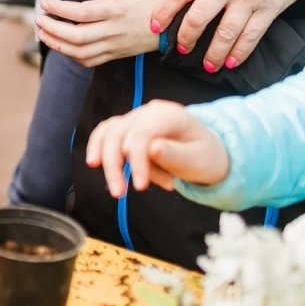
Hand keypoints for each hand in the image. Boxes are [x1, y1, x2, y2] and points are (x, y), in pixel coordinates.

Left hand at [35, 0, 162, 65]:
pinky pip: (90, 61)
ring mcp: (114, 46)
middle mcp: (113, 31)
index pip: (82, 13)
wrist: (174, 27)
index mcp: (117, 10)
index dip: (60, 9)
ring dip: (57, 45)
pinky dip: (72, 56)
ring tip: (42, 33)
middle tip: (38, 20)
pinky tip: (62, 46)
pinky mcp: (115, 54)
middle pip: (77, 37)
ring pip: (80, 53)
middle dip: (53, 30)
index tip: (45, 2)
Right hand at [85, 99, 230, 196]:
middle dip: (115, 164)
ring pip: (109, 133)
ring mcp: (137, 118)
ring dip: (106, 160)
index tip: (139, 187)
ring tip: (115, 187)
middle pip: (119, 132)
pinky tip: (96, 162)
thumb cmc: (205, 157)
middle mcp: (149, 112)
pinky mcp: (128, 128)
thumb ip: (176, 155)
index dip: (137, 160)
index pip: (143, 133)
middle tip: (119, 193)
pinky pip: (106, 133)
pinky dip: (99, 148)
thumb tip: (152, 148)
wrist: (208, 153)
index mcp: (169, 115)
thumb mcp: (199, 160)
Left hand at [149, 0, 304, 71]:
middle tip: (181, 49)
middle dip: (186, 38)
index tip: (155, 25)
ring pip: (224, 33)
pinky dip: (240, 51)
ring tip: (208, 65)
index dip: (164, 12)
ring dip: (214, 53)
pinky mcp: (270, 8)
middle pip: (197, 18)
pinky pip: (251, 35)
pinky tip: (233, 61)